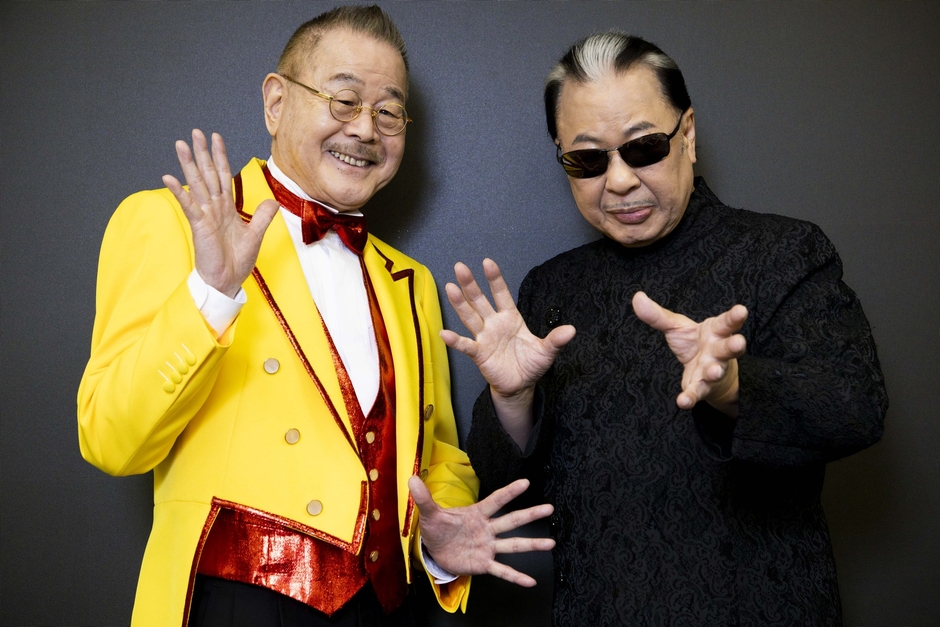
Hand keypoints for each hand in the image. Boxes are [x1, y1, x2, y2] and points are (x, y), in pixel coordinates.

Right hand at [163, 129, 278, 297]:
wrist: (227, 281)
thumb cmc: (236, 261)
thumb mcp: (255, 235)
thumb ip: (262, 216)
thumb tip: (272, 201)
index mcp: (226, 208)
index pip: (223, 176)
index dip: (220, 157)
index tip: (216, 138)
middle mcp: (214, 207)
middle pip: (208, 174)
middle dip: (202, 153)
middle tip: (195, 132)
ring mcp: (205, 215)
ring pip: (197, 184)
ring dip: (188, 164)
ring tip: (180, 144)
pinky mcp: (198, 225)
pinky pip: (189, 205)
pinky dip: (180, 191)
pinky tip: (169, 177)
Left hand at [409, 476, 554, 586]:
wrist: (435, 550)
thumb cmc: (437, 528)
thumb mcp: (429, 514)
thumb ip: (424, 498)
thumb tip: (412, 478)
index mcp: (476, 514)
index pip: (495, 500)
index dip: (509, 492)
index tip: (526, 482)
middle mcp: (487, 529)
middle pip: (511, 520)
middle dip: (530, 514)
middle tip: (549, 508)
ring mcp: (488, 546)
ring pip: (513, 544)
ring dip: (532, 544)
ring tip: (551, 543)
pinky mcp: (483, 564)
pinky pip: (502, 570)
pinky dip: (516, 576)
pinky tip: (530, 581)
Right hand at [441, 259, 574, 397]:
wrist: (520, 385)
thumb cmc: (531, 364)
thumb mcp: (547, 351)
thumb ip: (556, 340)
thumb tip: (572, 330)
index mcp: (510, 318)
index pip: (501, 294)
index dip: (495, 279)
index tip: (487, 263)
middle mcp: (494, 324)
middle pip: (480, 301)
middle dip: (471, 285)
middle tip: (460, 267)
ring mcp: (485, 338)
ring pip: (470, 317)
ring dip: (460, 304)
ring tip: (450, 288)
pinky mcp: (479, 354)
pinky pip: (466, 346)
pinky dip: (455, 341)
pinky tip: (445, 334)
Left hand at [632, 291, 746, 415]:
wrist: (706, 370)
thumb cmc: (695, 343)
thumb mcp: (677, 326)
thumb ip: (659, 315)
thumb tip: (637, 298)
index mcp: (716, 332)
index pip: (727, 322)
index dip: (735, 316)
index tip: (741, 310)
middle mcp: (718, 351)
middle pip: (729, 348)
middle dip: (735, 345)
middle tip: (739, 342)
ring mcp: (712, 370)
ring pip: (717, 371)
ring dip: (716, 371)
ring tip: (714, 371)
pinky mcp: (702, 387)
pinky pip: (697, 393)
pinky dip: (690, 398)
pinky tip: (682, 402)